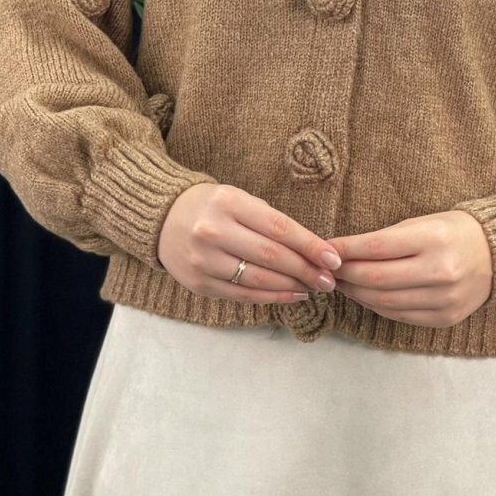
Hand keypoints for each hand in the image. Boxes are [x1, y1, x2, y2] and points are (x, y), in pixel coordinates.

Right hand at [157, 183, 342, 304]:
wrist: (163, 219)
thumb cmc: (212, 207)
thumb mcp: (238, 199)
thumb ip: (270, 221)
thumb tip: (312, 249)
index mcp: (228, 202)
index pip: (279, 227)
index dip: (310, 245)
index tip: (333, 258)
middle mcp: (213, 231)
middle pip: (271, 256)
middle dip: (306, 270)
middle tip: (329, 280)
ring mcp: (204, 260)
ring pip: (259, 279)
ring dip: (292, 287)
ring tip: (314, 288)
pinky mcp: (199, 284)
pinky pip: (243, 295)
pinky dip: (272, 297)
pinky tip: (292, 295)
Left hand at [325, 210, 493, 328]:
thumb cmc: (453, 231)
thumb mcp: (423, 222)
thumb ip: (386, 239)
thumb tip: (344, 253)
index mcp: (434, 239)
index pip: (377, 247)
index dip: (347, 250)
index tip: (326, 248)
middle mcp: (440, 271)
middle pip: (377, 279)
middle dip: (346, 274)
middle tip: (328, 269)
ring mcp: (444, 299)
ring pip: (385, 302)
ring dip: (357, 294)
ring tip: (342, 283)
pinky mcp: (445, 318)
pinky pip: (400, 316)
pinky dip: (377, 306)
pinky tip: (365, 296)